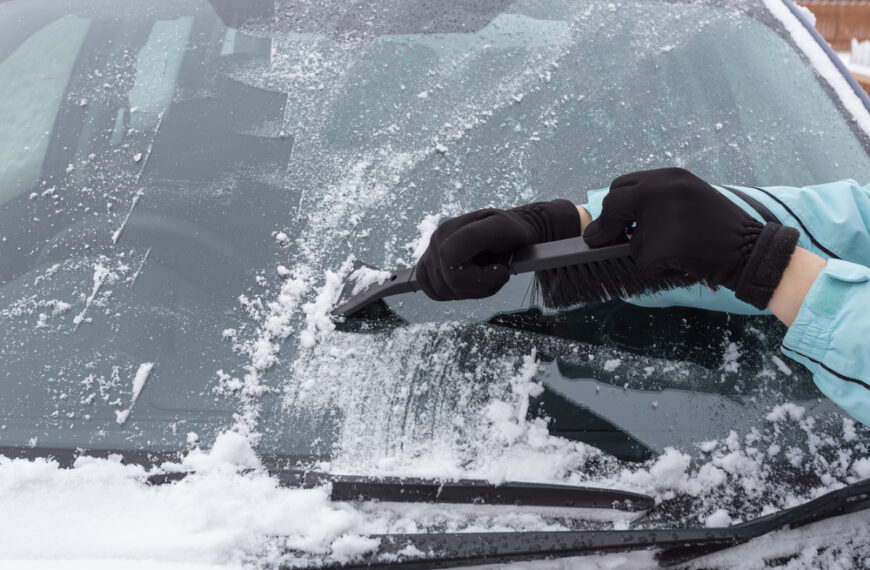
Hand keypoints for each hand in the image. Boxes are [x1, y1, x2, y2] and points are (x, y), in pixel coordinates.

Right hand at [416, 200, 579, 300]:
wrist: (510, 233)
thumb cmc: (510, 231)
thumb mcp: (501, 226)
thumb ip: (473, 236)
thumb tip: (450, 259)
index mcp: (448, 231)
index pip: (452, 271)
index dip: (479, 277)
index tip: (501, 268)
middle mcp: (435, 242)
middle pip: (450, 284)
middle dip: (480, 284)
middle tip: (497, 270)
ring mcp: (430, 256)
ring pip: (444, 291)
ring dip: (472, 289)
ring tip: (486, 272)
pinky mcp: (429, 270)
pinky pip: (436, 293)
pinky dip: (457, 292)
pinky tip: (472, 278)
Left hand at [583, 168, 798, 308]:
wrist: (751, 251)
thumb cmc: (719, 229)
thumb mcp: (688, 199)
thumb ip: (654, 202)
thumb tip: (610, 220)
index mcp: (669, 177)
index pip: (621, 186)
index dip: (613, 206)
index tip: (611, 221)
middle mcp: (662, 191)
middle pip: (614, 206)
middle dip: (608, 226)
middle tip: (608, 239)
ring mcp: (661, 218)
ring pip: (631, 242)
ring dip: (646, 252)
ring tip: (679, 249)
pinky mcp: (661, 247)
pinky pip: (645, 264)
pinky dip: (659, 270)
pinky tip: (683, 263)